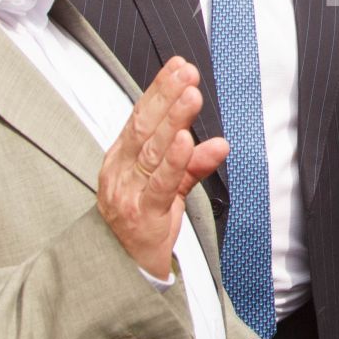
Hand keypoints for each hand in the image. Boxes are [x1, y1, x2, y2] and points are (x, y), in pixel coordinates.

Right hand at [97, 57, 228, 276]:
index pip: (140, 117)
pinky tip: (186, 141)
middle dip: (166, 97)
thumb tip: (217, 143)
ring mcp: (129, 194)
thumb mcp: (166, 188)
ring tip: (192, 97)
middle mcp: (121, 173)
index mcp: (121, 160)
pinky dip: (174, 161)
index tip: (178, 67)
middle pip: (144, 127)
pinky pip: (161, 185)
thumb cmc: (142, 224)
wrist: (121, 271)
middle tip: (187, 73)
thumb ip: (189, 165)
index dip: (159, 91)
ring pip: (153, 151)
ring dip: (174, 121)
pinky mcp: (144, 216)